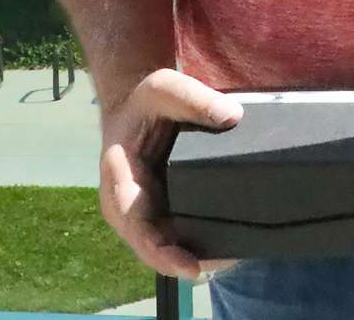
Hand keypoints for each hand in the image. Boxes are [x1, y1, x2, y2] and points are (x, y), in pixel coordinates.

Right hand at [98, 68, 243, 279]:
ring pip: (163, 246)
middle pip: (150, 244)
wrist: (135, 106)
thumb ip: (195, 98)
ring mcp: (140, 210)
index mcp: (119, 173)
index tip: (191, 266)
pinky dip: (198, 244)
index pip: (134, 220)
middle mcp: (124, 202)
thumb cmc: (147, 100)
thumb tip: (232, 116)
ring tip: (235, 257)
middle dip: (185, 261)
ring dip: (196, 256)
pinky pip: (173, 236)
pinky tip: (229, 247)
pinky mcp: (157, 211)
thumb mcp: (166, 87)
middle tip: (227, 262)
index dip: (160, 250)